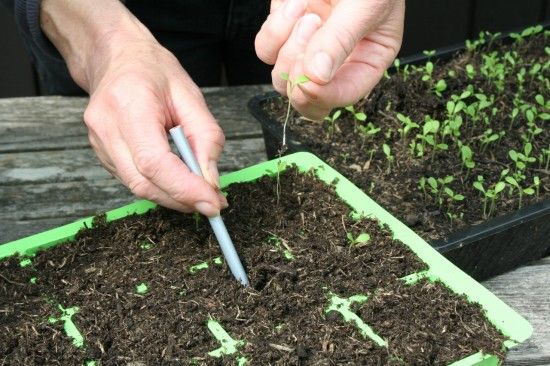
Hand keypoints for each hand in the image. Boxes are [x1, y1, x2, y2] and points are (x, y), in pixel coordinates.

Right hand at [84, 39, 226, 215]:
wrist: (116, 58)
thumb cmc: (152, 70)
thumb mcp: (191, 95)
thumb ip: (205, 137)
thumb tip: (210, 179)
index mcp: (129, 104)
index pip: (154, 161)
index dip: (185, 188)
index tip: (213, 202)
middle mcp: (106, 127)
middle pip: (144, 182)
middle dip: (182, 198)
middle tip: (213, 203)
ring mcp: (99, 143)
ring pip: (138, 187)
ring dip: (173, 196)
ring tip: (199, 191)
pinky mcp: (102, 154)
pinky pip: (133, 180)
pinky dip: (160, 187)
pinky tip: (178, 180)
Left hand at [255, 0, 404, 119]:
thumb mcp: (366, 3)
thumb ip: (341, 40)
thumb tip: (317, 77)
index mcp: (367, 58)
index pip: (345, 95)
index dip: (325, 96)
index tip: (310, 82)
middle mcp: (337, 58)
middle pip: (308, 95)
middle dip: (301, 71)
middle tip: (311, 33)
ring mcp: (307, 45)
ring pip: (283, 75)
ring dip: (289, 46)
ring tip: (308, 11)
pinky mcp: (284, 30)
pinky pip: (267, 49)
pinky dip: (275, 29)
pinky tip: (295, 4)